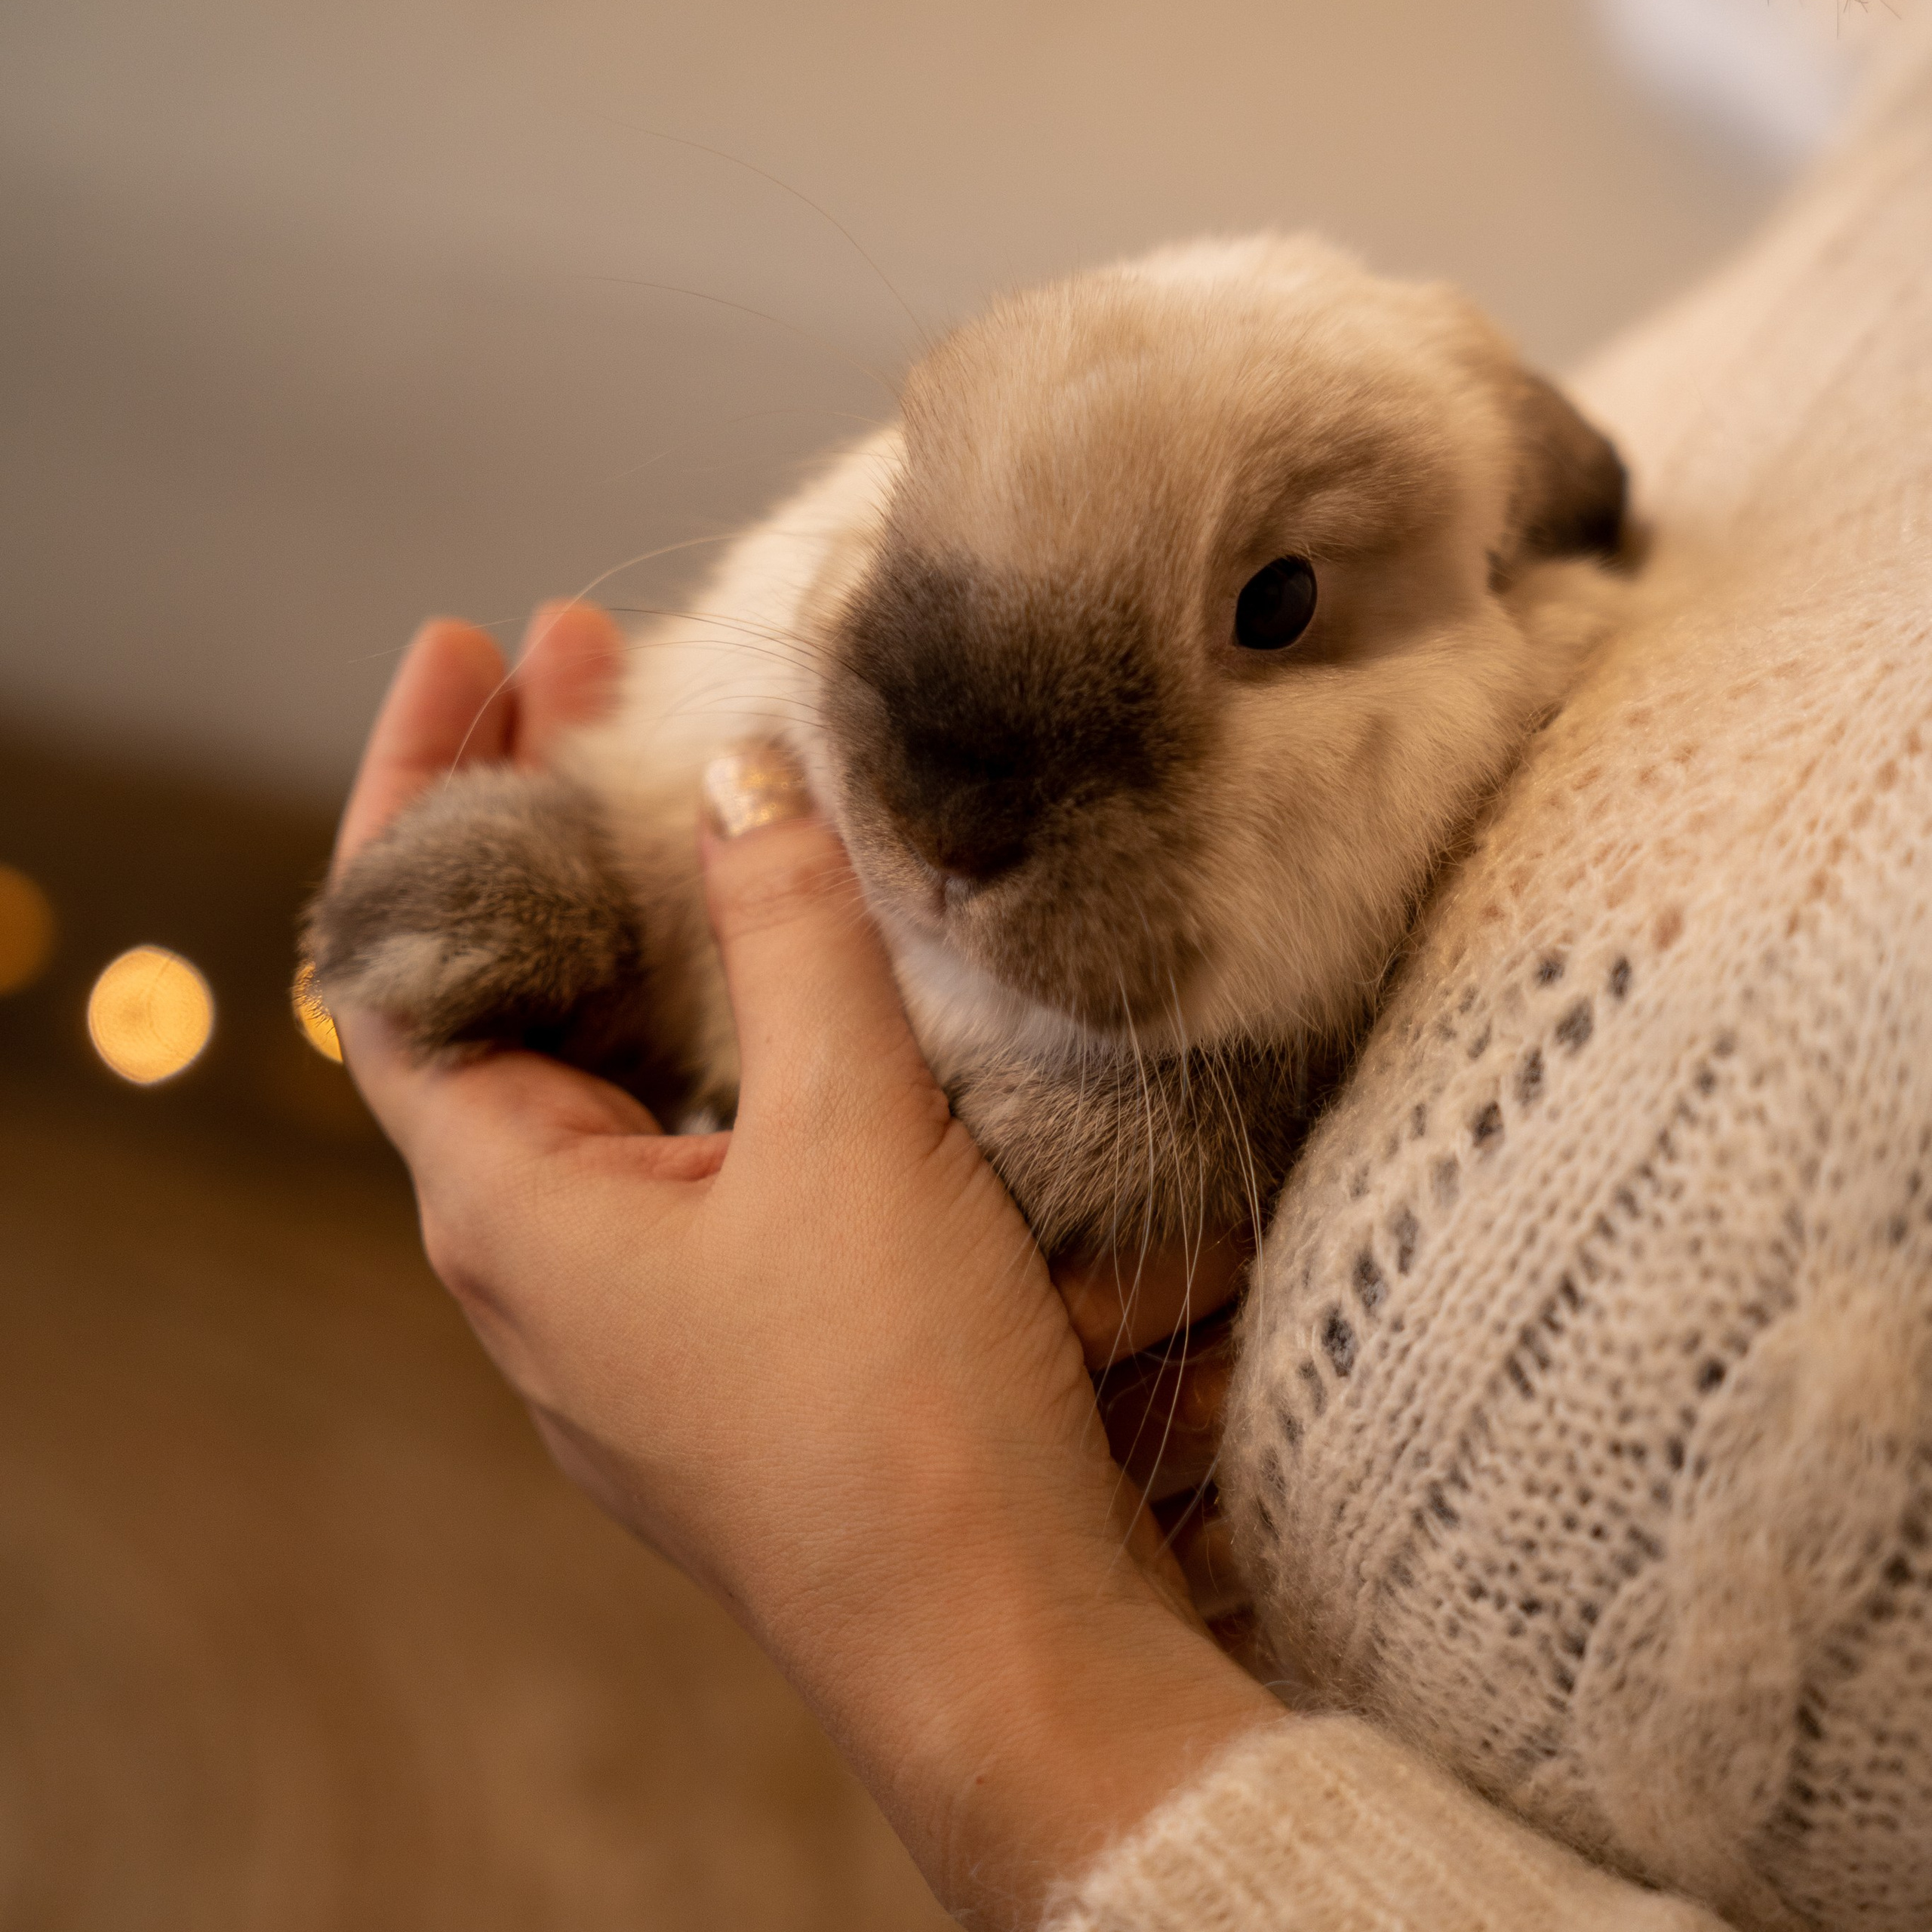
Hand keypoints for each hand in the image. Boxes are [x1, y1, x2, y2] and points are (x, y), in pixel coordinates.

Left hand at [328, 606, 1278, 1929]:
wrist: (998, 1640)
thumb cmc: (899, 1407)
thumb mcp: (850, 1130)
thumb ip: (788, 933)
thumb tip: (745, 775)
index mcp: (509, 1205)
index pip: (399, 955)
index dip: (420, 788)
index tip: (474, 651)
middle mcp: (540, 1257)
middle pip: (499, 995)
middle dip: (540, 827)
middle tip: (599, 672)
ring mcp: (630, 1299)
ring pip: (598, 1065)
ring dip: (634, 921)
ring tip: (690, 781)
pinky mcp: (721, 1327)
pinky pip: (679, 1136)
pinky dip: (705, 1022)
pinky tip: (777, 961)